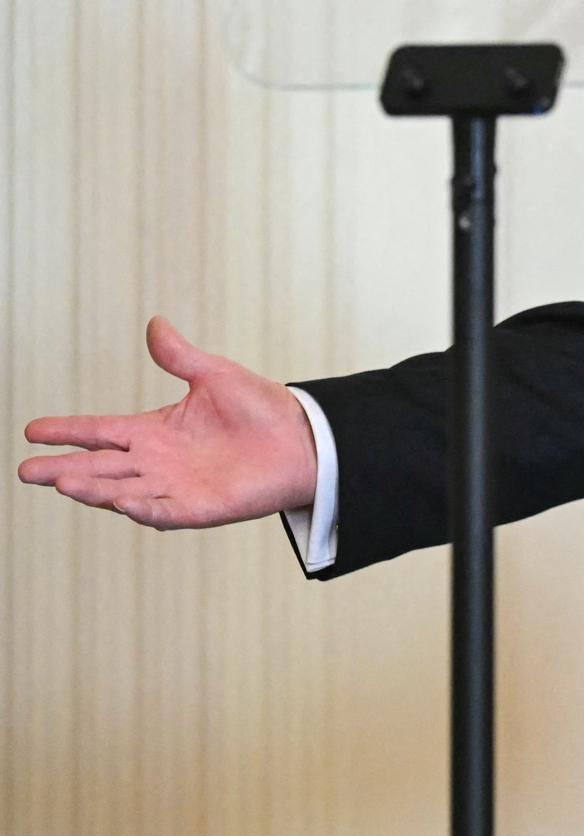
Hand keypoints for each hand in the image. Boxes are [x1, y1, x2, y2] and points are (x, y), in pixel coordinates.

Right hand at [16, 316, 317, 528]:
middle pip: (100, 466)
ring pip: (124, 490)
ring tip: (64, 483)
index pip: (100, 431)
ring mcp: (176, 486)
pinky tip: (122, 503)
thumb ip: (181, 356)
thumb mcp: (215, 375)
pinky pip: (167, 511)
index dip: (68, 431)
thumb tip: (156, 324)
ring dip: (95, 489)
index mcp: (154, 431)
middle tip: (27, 471)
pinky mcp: (202, 507)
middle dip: (63, 468)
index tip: (32, 430)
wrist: (304, 438)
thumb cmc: (261, 409)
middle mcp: (158, 462)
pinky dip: (144, 508)